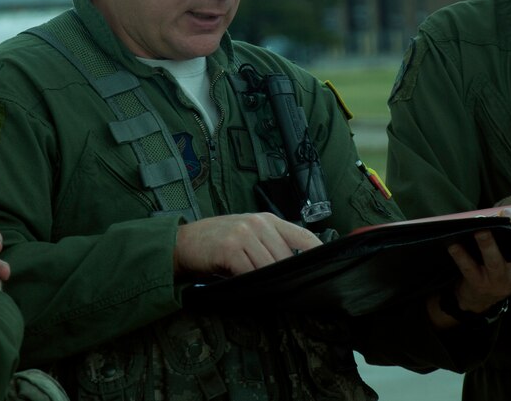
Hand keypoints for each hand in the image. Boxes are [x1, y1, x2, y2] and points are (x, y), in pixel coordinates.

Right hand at [174, 213, 321, 277]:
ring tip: (263, 290)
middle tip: (284, 290)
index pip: (303, 236)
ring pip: (270, 267)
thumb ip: (270, 245)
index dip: (317, 254)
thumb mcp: (248, 236)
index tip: (327, 269)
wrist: (184, 242)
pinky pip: (250, 272)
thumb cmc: (218, 243)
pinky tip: (246, 286)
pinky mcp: (230, 248)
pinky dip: (251, 283)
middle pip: (287, 257)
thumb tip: (295, 270)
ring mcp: (244, 234)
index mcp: (268, 219)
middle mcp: (259, 223)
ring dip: (268, 282)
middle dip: (286, 276)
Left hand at [431, 208, 510, 326]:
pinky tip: (453, 243)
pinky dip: (460, 254)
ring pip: (497, 261)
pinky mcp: (479, 285)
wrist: (479, 299)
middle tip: (507, 214)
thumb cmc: (506, 270)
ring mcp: (500, 281)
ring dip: (487, 241)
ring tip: (480, 226)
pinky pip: (469, 268)